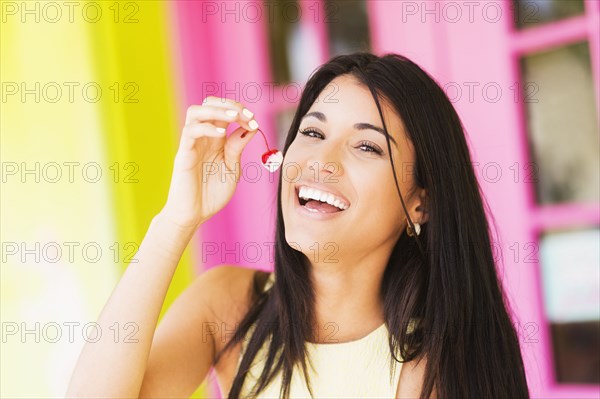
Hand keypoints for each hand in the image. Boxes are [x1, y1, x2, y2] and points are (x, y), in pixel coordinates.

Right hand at [160, 97, 259, 230]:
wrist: (194, 215)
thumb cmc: (212, 194)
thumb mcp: (232, 169)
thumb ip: (238, 148)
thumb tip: (250, 127)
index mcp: (216, 139)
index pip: (224, 112)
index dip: (240, 112)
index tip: (254, 122)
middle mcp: (203, 137)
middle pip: (209, 104)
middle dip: (230, 104)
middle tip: (246, 115)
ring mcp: (192, 143)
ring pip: (196, 111)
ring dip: (217, 109)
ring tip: (234, 116)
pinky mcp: (183, 153)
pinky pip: (190, 131)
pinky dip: (207, 127)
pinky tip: (222, 134)